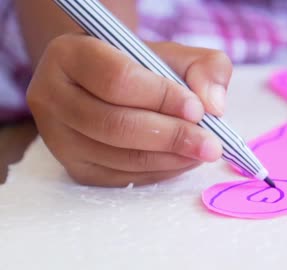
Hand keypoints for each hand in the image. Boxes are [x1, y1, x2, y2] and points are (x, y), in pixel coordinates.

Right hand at [27, 33, 232, 185]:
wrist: (110, 86)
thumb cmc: (142, 68)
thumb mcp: (175, 55)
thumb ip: (204, 67)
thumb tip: (213, 105)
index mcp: (70, 55)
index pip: (118, 80)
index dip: (162, 97)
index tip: (198, 109)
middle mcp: (53, 96)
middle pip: (115, 125)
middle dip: (172, 136)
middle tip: (211, 144)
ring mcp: (58, 138)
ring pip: (119, 156)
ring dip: (170, 158)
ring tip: (202, 151)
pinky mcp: (75, 168)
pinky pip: (121, 177)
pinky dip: (160, 172)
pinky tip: (183, 160)